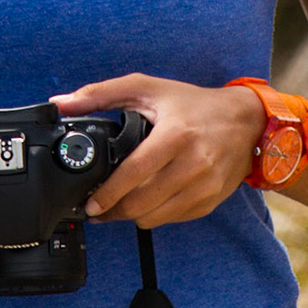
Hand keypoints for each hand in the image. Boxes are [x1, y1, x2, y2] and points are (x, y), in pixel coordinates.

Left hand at [51, 74, 265, 228]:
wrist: (245, 122)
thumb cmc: (193, 104)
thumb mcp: (147, 88)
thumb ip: (101, 94)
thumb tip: (61, 103)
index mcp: (176, 135)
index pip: (135, 173)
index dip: (108, 193)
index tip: (90, 204)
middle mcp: (194, 164)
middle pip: (143, 203)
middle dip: (114, 210)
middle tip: (97, 208)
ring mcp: (204, 186)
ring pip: (156, 218)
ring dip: (132, 216)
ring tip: (119, 205)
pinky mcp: (210, 201)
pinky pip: (173, 219)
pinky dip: (155, 214)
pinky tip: (147, 200)